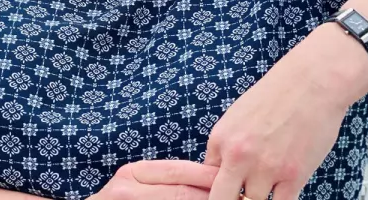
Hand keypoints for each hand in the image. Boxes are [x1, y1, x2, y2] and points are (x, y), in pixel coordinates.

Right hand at [90, 159, 219, 198]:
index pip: (177, 171)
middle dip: (212, 195)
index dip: (206, 175)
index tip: (230, 179)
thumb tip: (208, 179)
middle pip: (181, 193)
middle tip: (239, 197)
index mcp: (133, 172)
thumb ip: (164, 180)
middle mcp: (128, 190)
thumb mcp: (134, 183)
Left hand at [203, 24, 367, 199]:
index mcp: (220, 140)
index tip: (226, 189)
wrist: (311, 83)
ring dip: (257, 198)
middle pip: (221, 199)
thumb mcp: (236, 117)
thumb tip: (220, 173)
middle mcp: (238, 156)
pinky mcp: (293, 176)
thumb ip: (226, 147)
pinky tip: (282, 191)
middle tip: (238, 195)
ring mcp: (265, 168)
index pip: (205, 180)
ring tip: (266, 185)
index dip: (216, 189)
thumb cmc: (275, 96)